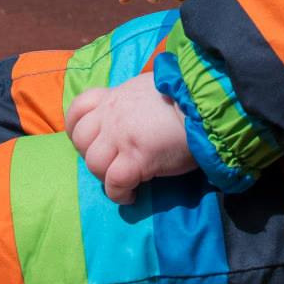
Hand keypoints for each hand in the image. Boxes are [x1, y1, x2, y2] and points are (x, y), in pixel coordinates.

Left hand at [66, 72, 194, 204]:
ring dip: (105, 177)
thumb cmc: (185, 97)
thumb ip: (133, 100)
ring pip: (94, 164)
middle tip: (110, 164)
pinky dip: (120, 194)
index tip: (90, 141)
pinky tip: (132, 196)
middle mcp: (112, 115)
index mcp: (115, 96)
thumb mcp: (150, 87)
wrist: (206, 104)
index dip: (77, 127)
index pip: (78, 107)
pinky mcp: (137, 159)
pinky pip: (115, 183)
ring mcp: (121, 137)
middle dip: (90, 155)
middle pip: (81, 139)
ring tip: (122, 182)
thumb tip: (132, 110)